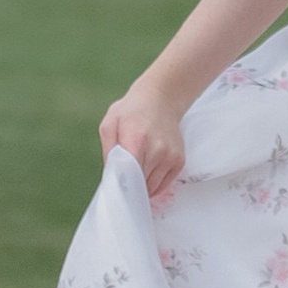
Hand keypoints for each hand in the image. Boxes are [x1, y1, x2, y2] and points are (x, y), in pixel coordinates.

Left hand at [99, 79, 187, 197]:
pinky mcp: (179, 161)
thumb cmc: (132, 111)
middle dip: (130, 185)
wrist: (161, 99)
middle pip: (140, 184)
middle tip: (124, 177)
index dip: (121, 186)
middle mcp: (157, 150)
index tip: (116, 188)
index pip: (129, 176)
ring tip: (137, 169)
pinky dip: (154, 183)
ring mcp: (170, 156)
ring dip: (142, 185)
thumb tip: (111, 176)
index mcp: (136, 140)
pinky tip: (148, 169)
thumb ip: (108, 151)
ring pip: (152, 188)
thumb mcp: (110, 124)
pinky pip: (164, 185)